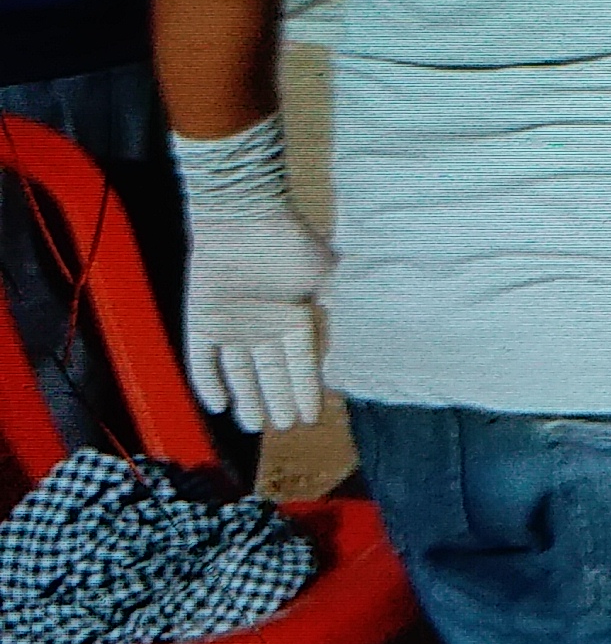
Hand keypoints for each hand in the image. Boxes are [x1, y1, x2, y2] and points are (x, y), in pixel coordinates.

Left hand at [172, 119, 332, 433]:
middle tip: (284, 427)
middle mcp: (263, 327)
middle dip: (278, 400)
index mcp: (294, 317)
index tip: (311, 417)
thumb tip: (375, 327)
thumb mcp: (326, 274)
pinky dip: (208, 382)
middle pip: (271, 373)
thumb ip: (341, 303)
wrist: (242, 216)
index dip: (306, 390)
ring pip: (239, 372)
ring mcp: (231, 326)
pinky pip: (202, 360)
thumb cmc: (289, 241)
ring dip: (247, 398)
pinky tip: (217, 405)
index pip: (301, 363)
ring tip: (255, 424)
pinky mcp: (202, 321)